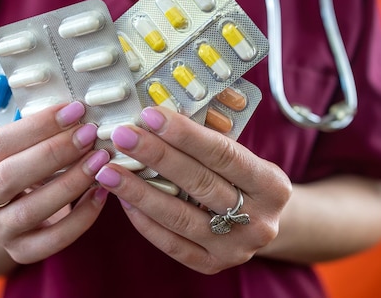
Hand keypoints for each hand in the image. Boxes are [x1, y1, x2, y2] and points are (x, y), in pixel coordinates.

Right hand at [0, 101, 109, 263]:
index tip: (73, 110)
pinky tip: (101, 193)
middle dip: (55, 152)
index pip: (0, 142)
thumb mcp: (20, 146)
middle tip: (89, 134)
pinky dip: (82, 216)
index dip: (38, 126)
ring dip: (71, 182)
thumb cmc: (24, 167)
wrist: (10, 215)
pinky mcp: (22, 251)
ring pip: (32, 210)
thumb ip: (40, 130)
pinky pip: (54, 239)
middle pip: (11, 176)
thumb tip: (77, 108)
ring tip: (100, 160)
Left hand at [96, 106, 291, 273]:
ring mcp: (235, 248)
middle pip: (200, 184)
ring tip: (108, 169)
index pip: (224, 154)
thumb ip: (210, 140)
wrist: (259, 223)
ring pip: (179, 216)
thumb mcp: (243, 157)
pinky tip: (123, 198)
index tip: (150, 115)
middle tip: (123, 136)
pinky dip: (144, 219)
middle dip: (156, 157)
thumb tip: (158, 116)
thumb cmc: (242, 180)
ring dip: (138, 190)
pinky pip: (171, 242)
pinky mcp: (212, 265)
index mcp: (272, 185)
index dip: (186, 135)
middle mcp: (259, 221)